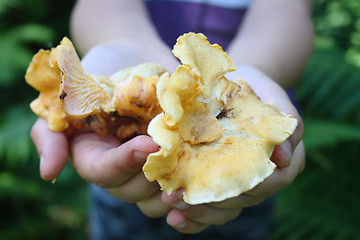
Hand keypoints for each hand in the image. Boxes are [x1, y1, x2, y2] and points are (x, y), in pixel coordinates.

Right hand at [30, 39, 177, 214]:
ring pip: (160, 196)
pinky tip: (205, 181)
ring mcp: (150, 167)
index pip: (105, 173)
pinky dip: (193, 189)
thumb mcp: (67, 99)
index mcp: (95, 158)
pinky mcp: (175, 159)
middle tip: (176, 156)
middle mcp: (123, 170)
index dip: (124, 163)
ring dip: (176, 185)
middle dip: (154, 177)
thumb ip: (50, 134)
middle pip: (134, 191)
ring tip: (194, 167)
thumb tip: (49, 173)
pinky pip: (183, 186)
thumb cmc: (97, 74)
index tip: (147, 144)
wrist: (133, 56)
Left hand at [149, 65, 304, 233]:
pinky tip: (174, 218)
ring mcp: (242, 187)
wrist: (237, 88)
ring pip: (225, 211)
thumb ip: (285, 120)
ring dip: (197, 211)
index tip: (217, 183)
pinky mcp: (222, 187)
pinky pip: (212, 211)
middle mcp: (264, 180)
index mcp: (284, 162)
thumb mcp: (272, 94)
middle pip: (241, 201)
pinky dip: (193, 220)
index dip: (244, 187)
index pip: (269, 182)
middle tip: (177, 195)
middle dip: (210, 202)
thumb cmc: (255, 88)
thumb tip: (283, 157)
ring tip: (170, 201)